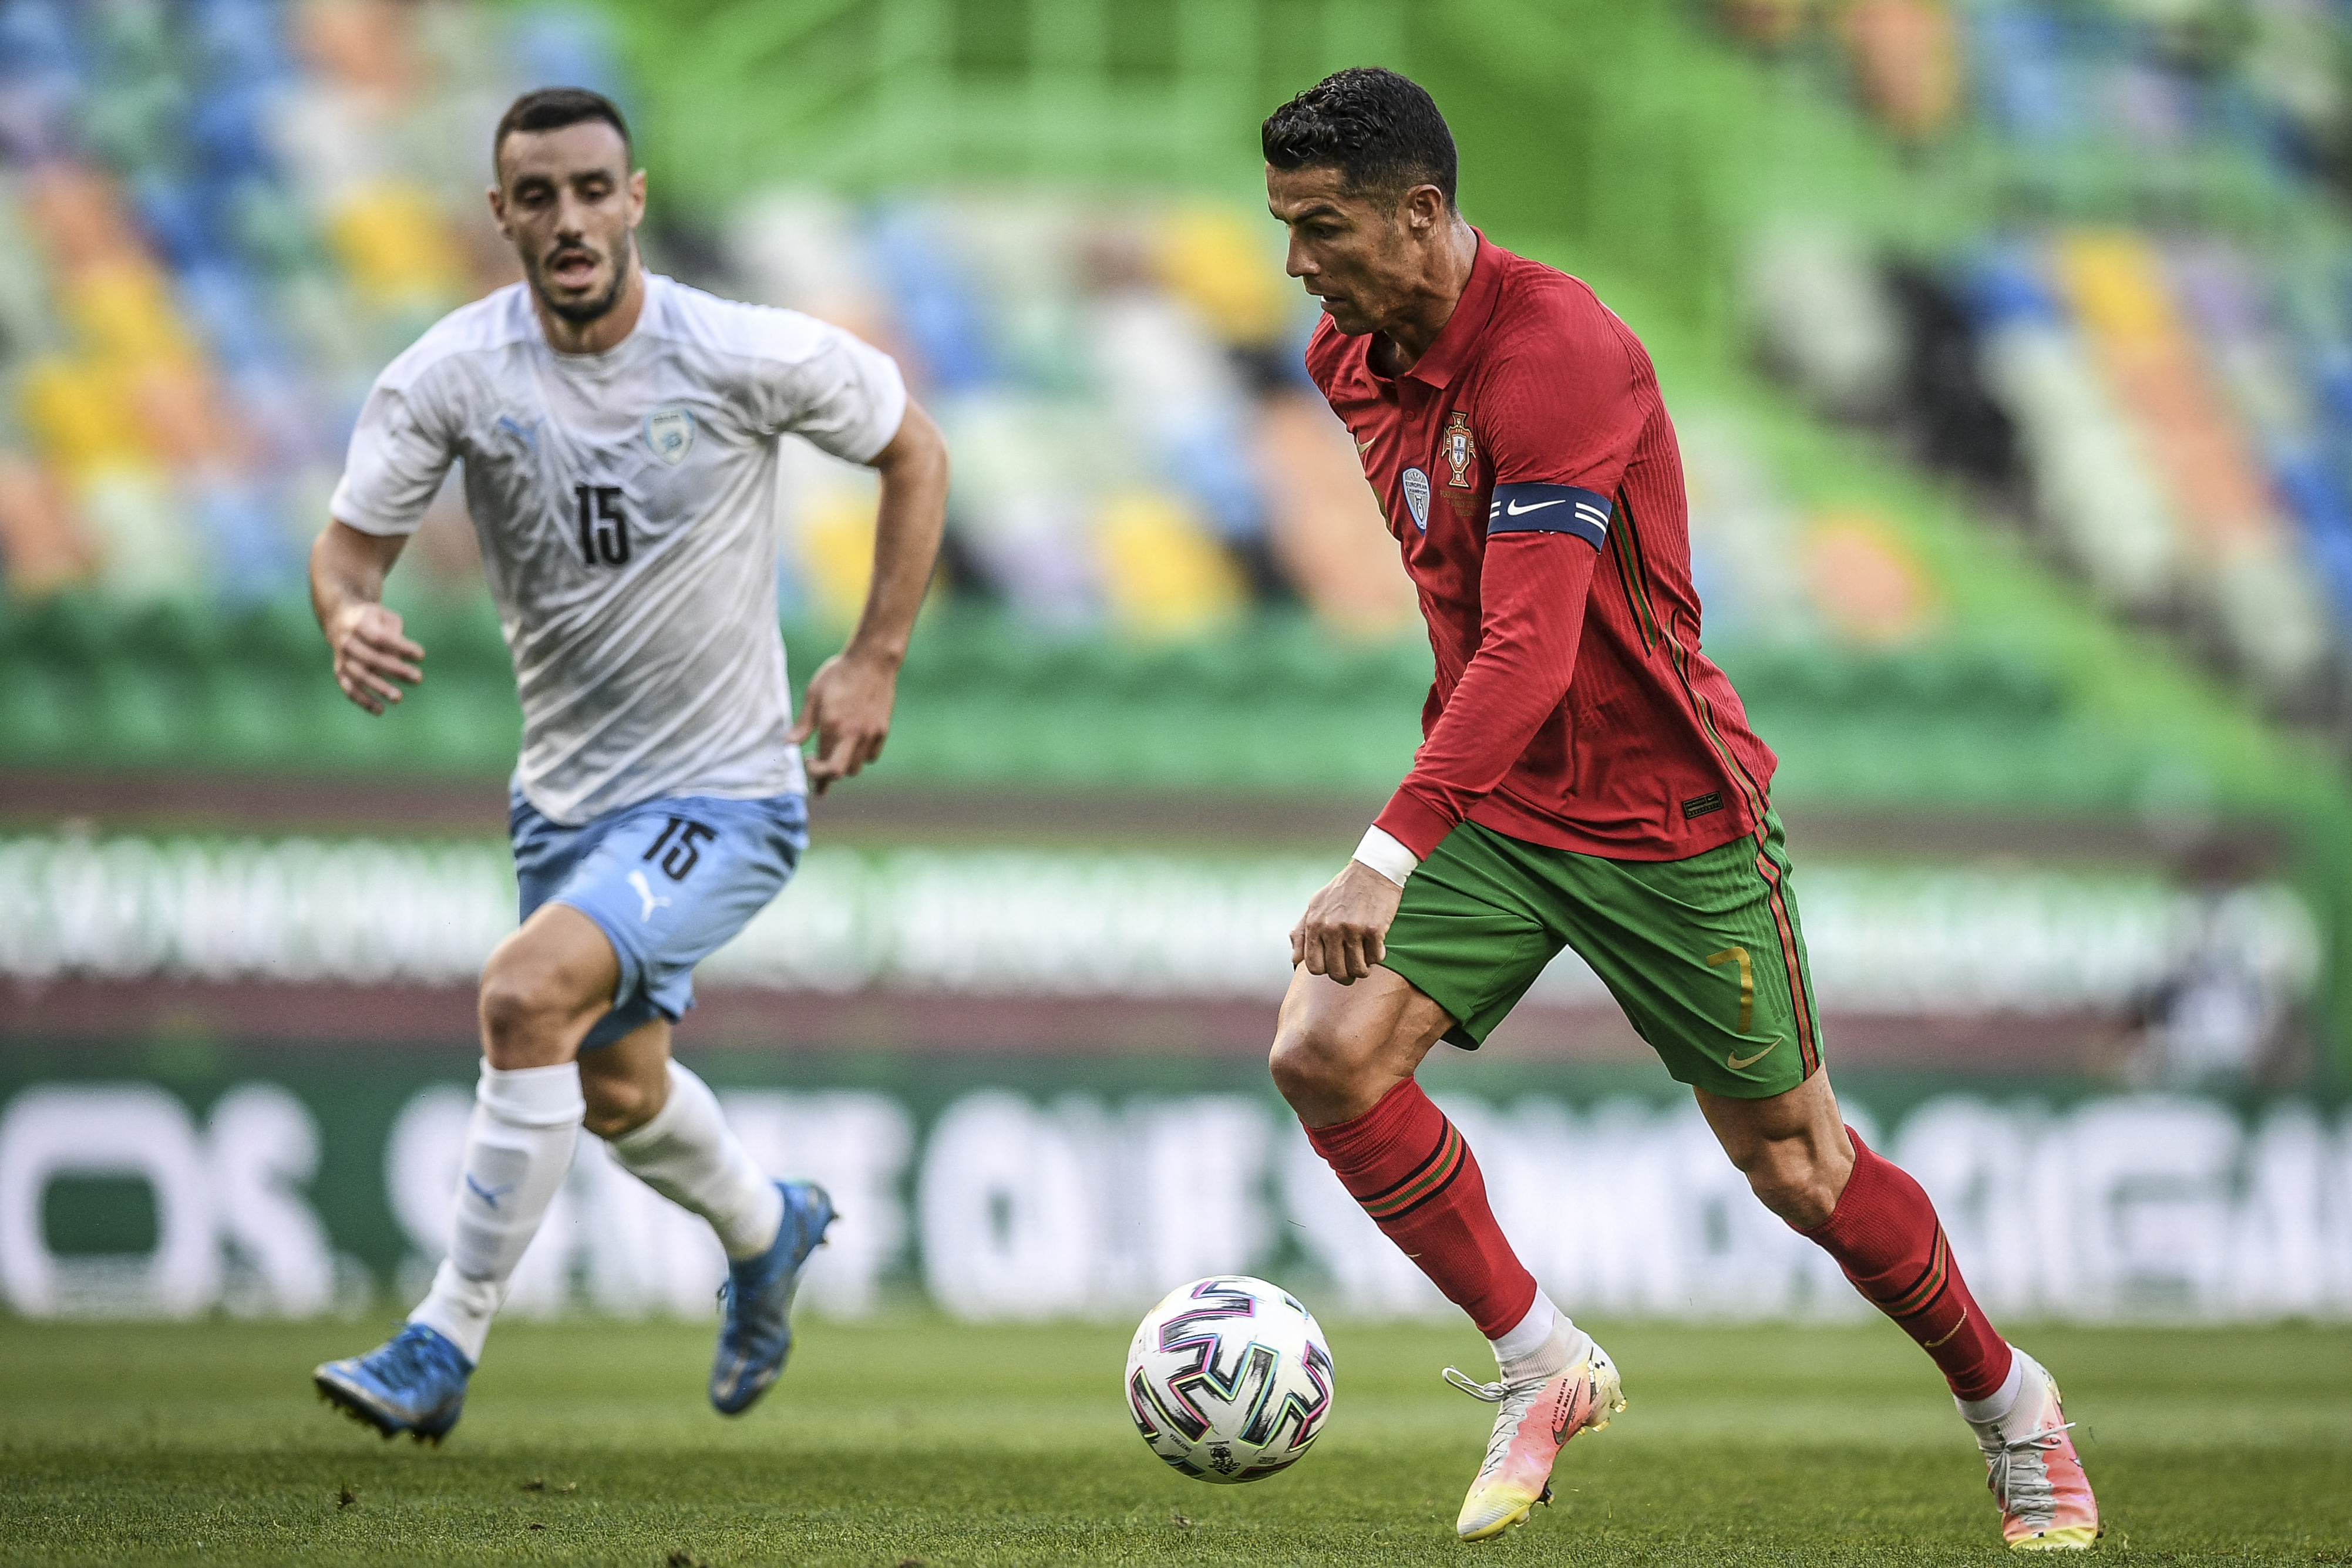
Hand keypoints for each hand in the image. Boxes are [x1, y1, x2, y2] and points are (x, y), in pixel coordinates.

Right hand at [327, 601, 422, 714]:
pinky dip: (363, 700)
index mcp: (360, 624)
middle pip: (371, 658)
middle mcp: (347, 641)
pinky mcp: (339, 671)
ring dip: (379, 688)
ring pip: (359, 676)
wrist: (339, 619)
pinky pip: (349, 688)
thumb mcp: (385, 617)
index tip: (421, 655)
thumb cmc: (373, 620)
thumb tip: (398, 660)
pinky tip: (380, 710)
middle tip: (418, 678)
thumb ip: (394, 635)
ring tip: (398, 697)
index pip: (380, 638)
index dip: (400, 647)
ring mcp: (341, 657)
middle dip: (395, 670)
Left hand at [790, 648, 898, 794]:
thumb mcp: (814, 694)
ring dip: (843, 765)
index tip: (807, 762)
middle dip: (828, 775)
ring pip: (857, 766)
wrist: (871, 661)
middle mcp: (853, 734)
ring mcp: (870, 734)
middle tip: (819, 769)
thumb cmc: (839, 674)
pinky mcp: (882, 730)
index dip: (814, 773)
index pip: (825, 767)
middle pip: (841, 773)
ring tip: (835, 752)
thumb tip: (788, 744)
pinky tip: (853, 744)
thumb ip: (803, 724)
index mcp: (833, 727)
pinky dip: (861, 756)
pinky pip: (871, 756)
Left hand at [1290, 859, 1404, 983]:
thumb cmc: (1343, 889)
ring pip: (1358, 969)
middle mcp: (1331, 928)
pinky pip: (1376, 958)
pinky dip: (1377, 955)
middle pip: (1336, 972)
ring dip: (1363, 969)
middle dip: (1346, 976)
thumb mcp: (1315, 905)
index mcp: (1314, 924)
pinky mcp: (1374, 929)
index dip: (1325, 971)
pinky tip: (1376, 945)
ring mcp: (1353, 929)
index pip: (1314, 966)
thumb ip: (1302, 932)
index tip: (1334, 965)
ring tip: (1366, 960)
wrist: (1373, 870)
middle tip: (1352, 969)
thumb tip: (1295, 960)